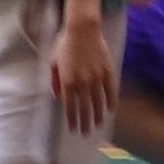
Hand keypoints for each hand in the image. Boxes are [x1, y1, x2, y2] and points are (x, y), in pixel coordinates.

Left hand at [52, 1, 113, 134]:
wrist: (83, 30)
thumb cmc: (65, 44)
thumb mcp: (53, 62)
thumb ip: (55, 81)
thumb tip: (57, 97)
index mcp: (67, 82)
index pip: (70, 107)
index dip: (72, 120)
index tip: (73, 130)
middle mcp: (82, 83)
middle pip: (85, 108)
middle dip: (85, 123)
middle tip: (86, 133)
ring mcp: (96, 78)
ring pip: (98, 102)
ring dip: (98, 116)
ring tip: (98, 125)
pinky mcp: (107, 71)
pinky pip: (110, 90)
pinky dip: (110, 101)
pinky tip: (110, 110)